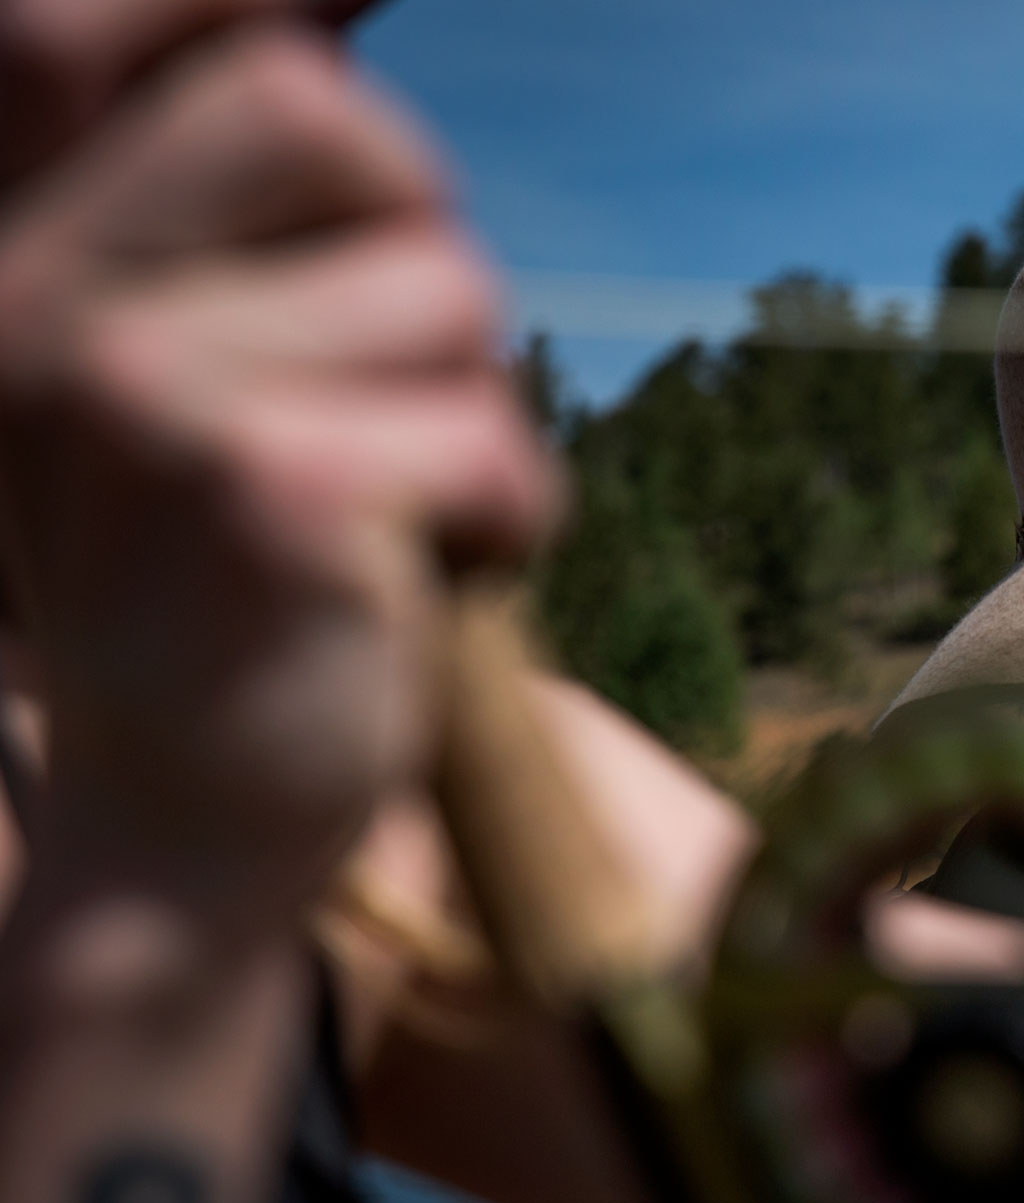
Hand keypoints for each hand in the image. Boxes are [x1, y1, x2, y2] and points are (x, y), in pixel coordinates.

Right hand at [0, 4, 557, 918]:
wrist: (173, 831)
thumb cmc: (221, 601)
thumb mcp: (179, 391)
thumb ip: (243, 246)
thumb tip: (346, 55)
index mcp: (34, 263)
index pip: (237, 75)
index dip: (336, 82)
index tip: (380, 122)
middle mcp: (54, 304)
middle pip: (338, 127)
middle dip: (422, 262)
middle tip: (403, 402)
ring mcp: (145, 391)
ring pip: (446, 296)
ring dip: (476, 419)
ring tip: (401, 521)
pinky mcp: (267, 489)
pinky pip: (483, 436)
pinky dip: (504, 519)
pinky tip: (424, 587)